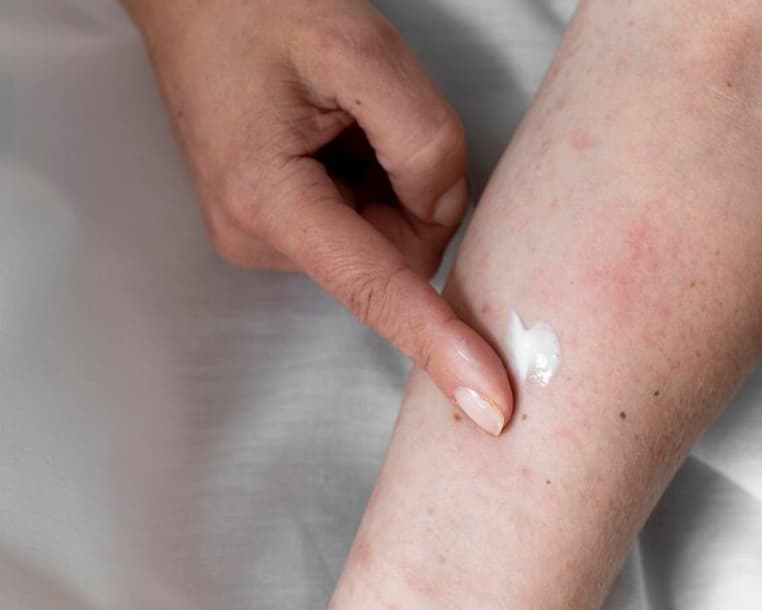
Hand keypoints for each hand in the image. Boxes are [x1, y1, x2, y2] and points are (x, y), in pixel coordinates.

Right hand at [124, 0, 511, 433]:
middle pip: (400, 255)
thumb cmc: (258, 8)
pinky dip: (375, 180)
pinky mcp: (281, 226)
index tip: (490, 404)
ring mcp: (267, 237)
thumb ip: (423, 141)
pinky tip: (336, 135)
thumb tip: (442, 210)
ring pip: (388, 239)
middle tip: (376, 117)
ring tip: (342, 117)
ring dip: (394, 179)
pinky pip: (365, 223)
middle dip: (418, 194)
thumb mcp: (361, 50)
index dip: (441, 346)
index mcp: (270, 201)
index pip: (377, 290)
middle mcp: (261, 238)